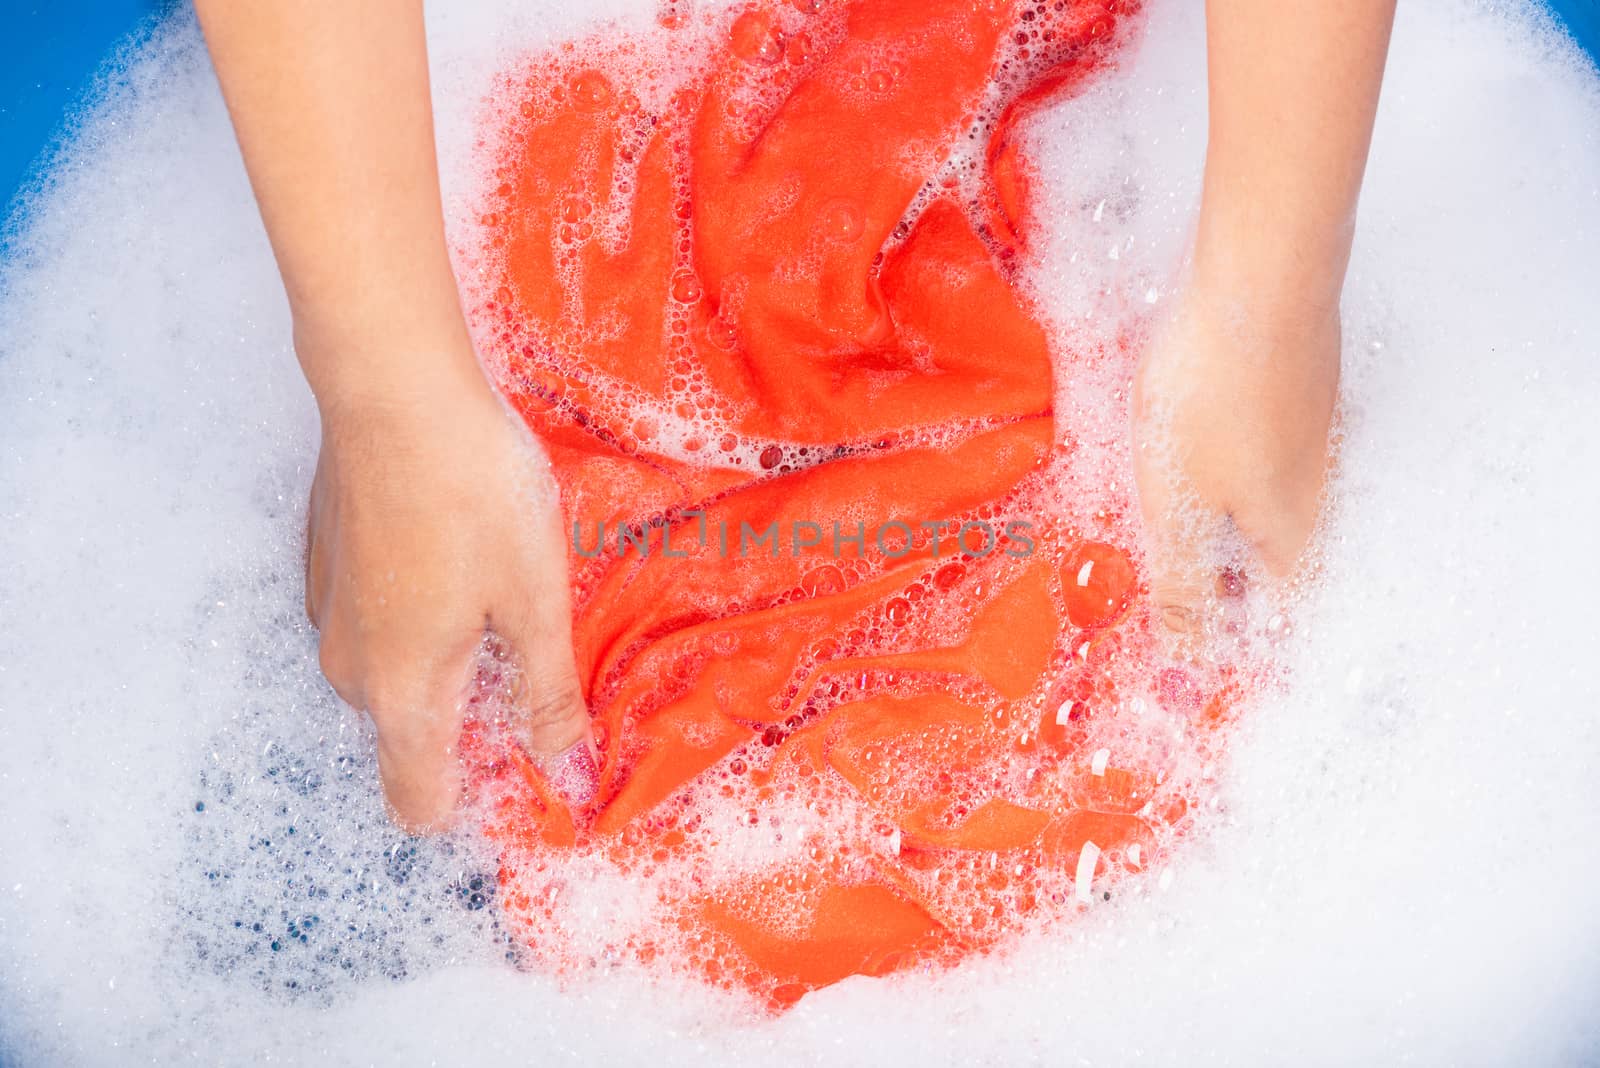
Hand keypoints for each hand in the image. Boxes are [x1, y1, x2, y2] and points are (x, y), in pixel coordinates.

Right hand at [303, 337, 589, 831]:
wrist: (393, 390)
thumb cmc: (473, 494)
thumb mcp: (535, 600)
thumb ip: (546, 692)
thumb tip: (562, 761)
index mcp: (401, 694)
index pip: (417, 802)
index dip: (474, 799)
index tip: (523, 757)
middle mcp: (351, 669)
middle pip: (412, 735)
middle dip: (471, 718)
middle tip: (531, 648)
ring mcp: (330, 613)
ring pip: (395, 673)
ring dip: (447, 655)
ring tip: (500, 588)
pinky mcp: (328, 564)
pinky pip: (378, 619)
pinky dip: (418, 608)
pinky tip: (458, 551)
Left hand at [1131, 284, 1338, 649]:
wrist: (1259, 277)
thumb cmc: (1214, 392)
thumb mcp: (1178, 504)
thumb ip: (1184, 585)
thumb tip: (1190, 659)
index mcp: (1290, 532)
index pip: (1277, 615)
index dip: (1235, 641)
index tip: (1191, 656)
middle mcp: (1313, 488)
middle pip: (1270, 560)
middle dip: (1217, 584)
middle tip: (1162, 594)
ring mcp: (1308, 433)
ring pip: (1262, 502)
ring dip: (1214, 525)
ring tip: (1160, 527)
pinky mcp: (1293, 387)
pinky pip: (1256, 452)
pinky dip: (1219, 471)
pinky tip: (1183, 450)